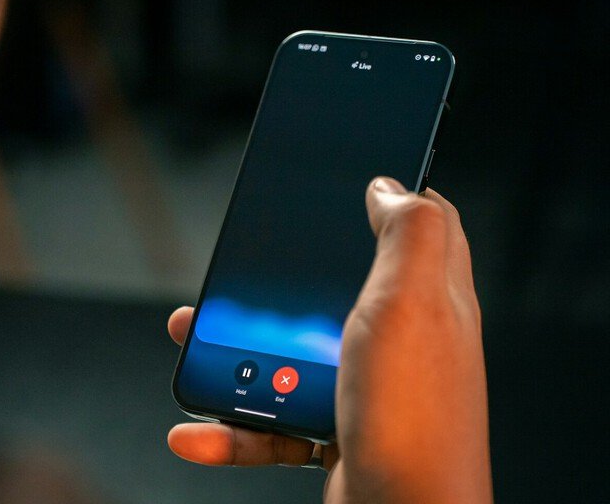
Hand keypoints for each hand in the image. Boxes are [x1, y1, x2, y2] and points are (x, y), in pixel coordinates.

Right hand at [167, 177, 491, 502]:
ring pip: (292, 349)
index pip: (420, 229)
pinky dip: (233, 425)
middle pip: (333, 286)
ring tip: (191, 340)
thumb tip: (391, 187)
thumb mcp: (410, 303)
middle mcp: (397, 339)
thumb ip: (409, 234)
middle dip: (278, 278)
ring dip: (235, 350)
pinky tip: (198, 430)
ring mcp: (364, 386)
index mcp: (425, 298)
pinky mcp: (334, 428)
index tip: (342, 186)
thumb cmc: (412, 417)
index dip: (388, 200)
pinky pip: (273, 418)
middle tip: (237, 270)